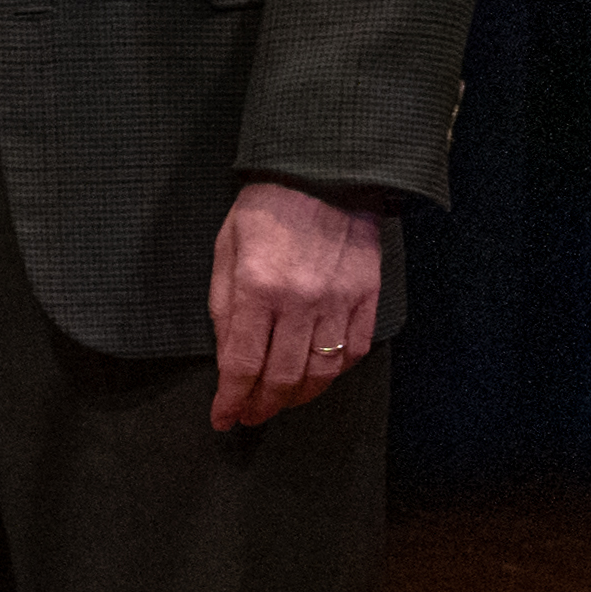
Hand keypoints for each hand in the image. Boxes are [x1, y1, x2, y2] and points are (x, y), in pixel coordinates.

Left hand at [206, 179, 384, 432]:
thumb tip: (226, 359)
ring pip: (321, 373)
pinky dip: (335, 374)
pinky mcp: (368, 296)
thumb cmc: (265, 209)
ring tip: (279, 402)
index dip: (230, 400)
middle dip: (261, 406)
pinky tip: (316, 377)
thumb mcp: (225, 251)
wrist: (323, 173)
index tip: (222, 419)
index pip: (242, 363)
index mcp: (257, 286)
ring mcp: (339, 300)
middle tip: (248, 416)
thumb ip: (224, 308)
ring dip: (297, 397)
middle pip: (282, 377)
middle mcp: (300, 300)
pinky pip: (355, 351)